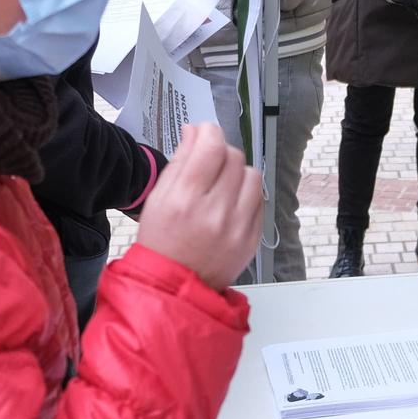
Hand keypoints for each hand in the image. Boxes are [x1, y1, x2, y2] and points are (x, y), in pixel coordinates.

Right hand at [134, 122, 262, 289]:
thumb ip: (179, 162)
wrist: (175, 287)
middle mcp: (215, 213)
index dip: (209, 132)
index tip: (205, 133)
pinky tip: (230, 204)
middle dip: (221, 152)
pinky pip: (259, 200)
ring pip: (252, 176)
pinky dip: (247, 195)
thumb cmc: (161, 242)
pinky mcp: (253, 238)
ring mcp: (238, 228)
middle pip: (234, 158)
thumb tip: (197, 131)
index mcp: (185, 201)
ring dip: (238, 173)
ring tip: (222, 185)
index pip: (211, 148)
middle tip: (209, 162)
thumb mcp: (158, 199)